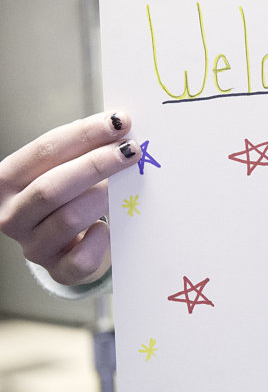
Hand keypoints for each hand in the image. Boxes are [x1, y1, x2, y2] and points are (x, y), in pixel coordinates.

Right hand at [0, 112, 137, 284]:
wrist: (64, 246)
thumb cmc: (66, 197)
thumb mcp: (63, 170)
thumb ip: (83, 151)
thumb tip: (121, 126)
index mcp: (6, 181)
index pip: (43, 150)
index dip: (83, 134)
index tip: (118, 122)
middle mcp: (11, 214)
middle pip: (53, 186)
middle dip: (96, 165)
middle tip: (132, 150)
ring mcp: (32, 246)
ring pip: (69, 219)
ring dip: (102, 197)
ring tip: (126, 184)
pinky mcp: (57, 270)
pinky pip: (82, 257)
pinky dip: (101, 239)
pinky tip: (108, 226)